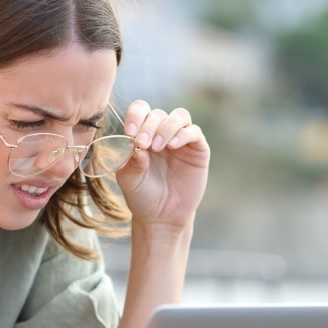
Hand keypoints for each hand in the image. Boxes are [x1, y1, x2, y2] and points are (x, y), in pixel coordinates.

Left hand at [115, 100, 209, 228]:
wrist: (162, 216)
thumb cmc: (142, 195)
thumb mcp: (129, 180)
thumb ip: (131, 162)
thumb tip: (137, 146)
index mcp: (143, 134)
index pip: (141, 110)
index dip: (135, 116)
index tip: (129, 132)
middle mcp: (162, 132)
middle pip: (158, 114)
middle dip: (149, 126)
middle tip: (144, 143)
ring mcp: (181, 140)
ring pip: (179, 116)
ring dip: (167, 127)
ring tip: (158, 146)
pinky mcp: (198, 149)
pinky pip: (194, 132)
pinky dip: (184, 134)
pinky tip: (173, 146)